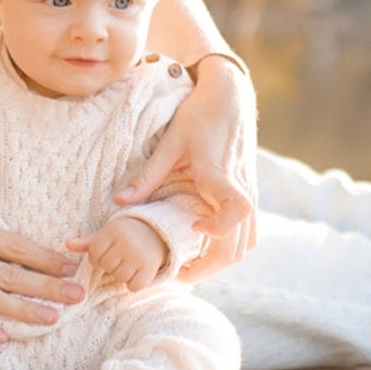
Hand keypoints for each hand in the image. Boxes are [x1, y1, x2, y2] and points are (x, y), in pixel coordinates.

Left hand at [67, 216, 166, 291]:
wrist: (159, 231)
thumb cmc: (127, 233)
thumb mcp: (108, 233)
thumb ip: (88, 242)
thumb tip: (67, 244)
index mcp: (112, 231)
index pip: (94, 254)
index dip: (99, 257)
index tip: (109, 252)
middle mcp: (125, 242)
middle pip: (106, 266)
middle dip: (111, 266)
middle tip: (121, 258)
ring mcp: (138, 255)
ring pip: (119, 277)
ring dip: (122, 275)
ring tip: (129, 264)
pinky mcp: (149, 267)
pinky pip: (134, 286)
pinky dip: (135, 283)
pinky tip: (138, 272)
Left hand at [116, 54, 257, 281]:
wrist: (231, 97)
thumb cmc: (199, 116)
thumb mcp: (170, 142)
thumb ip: (147, 175)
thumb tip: (119, 202)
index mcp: (219, 175)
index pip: (236, 212)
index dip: (216, 229)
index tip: (192, 226)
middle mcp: (240, 187)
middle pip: (240, 245)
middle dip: (211, 266)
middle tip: (181, 272)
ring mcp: (250, 191)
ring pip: (247, 243)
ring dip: (222, 259)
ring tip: (192, 262)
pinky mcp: (251, 192)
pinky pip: (250, 231)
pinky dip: (232, 245)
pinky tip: (208, 243)